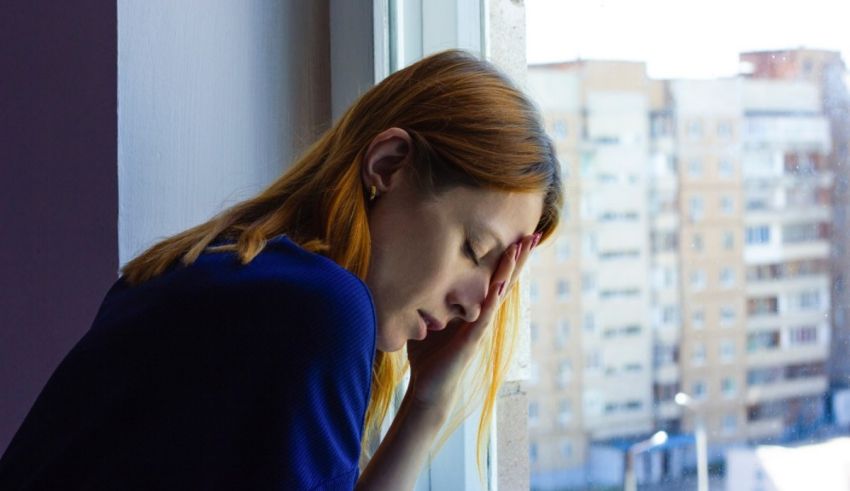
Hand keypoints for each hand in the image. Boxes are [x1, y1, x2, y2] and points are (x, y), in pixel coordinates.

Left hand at [405, 232, 541, 415]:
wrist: (429, 389)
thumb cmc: (428, 355)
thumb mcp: (429, 318)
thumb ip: (431, 299)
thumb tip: (415, 275)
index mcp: (475, 309)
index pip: (496, 277)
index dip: (508, 258)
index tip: (520, 235)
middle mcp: (484, 316)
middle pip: (506, 280)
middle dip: (520, 257)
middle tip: (535, 234)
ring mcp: (481, 327)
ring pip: (501, 292)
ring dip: (511, 270)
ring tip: (521, 248)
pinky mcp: (472, 340)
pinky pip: (485, 314)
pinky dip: (493, 297)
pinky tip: (500, 282)